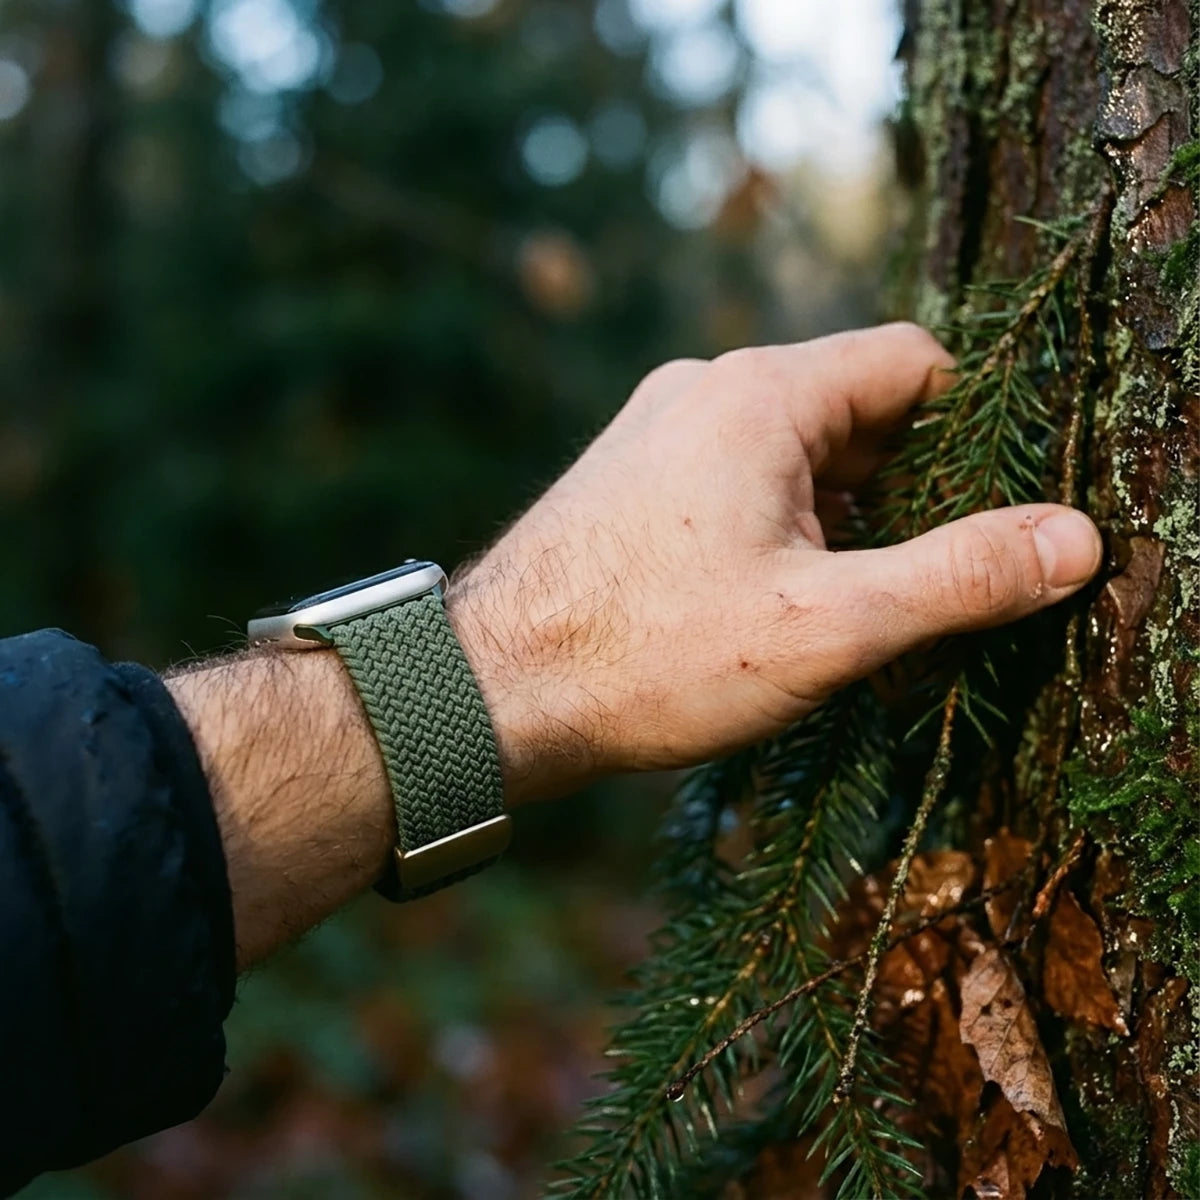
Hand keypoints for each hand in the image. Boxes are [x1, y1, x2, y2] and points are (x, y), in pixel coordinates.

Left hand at [447, 323, 1101, 804]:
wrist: (487, 690)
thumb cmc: (647, 657)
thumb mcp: (828, 624)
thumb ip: (958, 575)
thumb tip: (1074, 540)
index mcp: (760, 392)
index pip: (913, 364)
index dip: (974, 431)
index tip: (999, 508)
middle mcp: (704, 388)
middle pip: (856, 409)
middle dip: (911, 487)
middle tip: (939, 580)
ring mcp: (660, 432)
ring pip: (795, 450)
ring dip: (846, 516)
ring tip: (864, 607)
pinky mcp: (632, 480)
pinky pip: (739, 479)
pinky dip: (784, 525)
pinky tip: (785, 603)